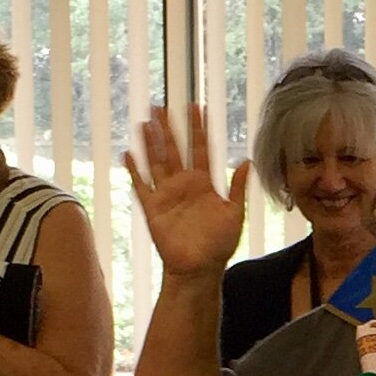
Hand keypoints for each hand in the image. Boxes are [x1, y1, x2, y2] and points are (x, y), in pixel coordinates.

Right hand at [124, 104, 250, 277]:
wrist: (199, 269)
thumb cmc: (219, 245)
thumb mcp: (235, 215)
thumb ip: (238, 188)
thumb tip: (247, 161)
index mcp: (204, 184)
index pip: (200, 149)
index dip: (198, 129)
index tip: (196, 107)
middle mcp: (184, 185)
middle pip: (174, 150)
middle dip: (168, 128)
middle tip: (162, 106)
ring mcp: (167, 195)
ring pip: (156, 162)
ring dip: (150, 142)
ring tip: (144, 121)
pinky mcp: (153, 209)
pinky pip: (141, 186)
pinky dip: (134, 171)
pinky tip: (128, 153)